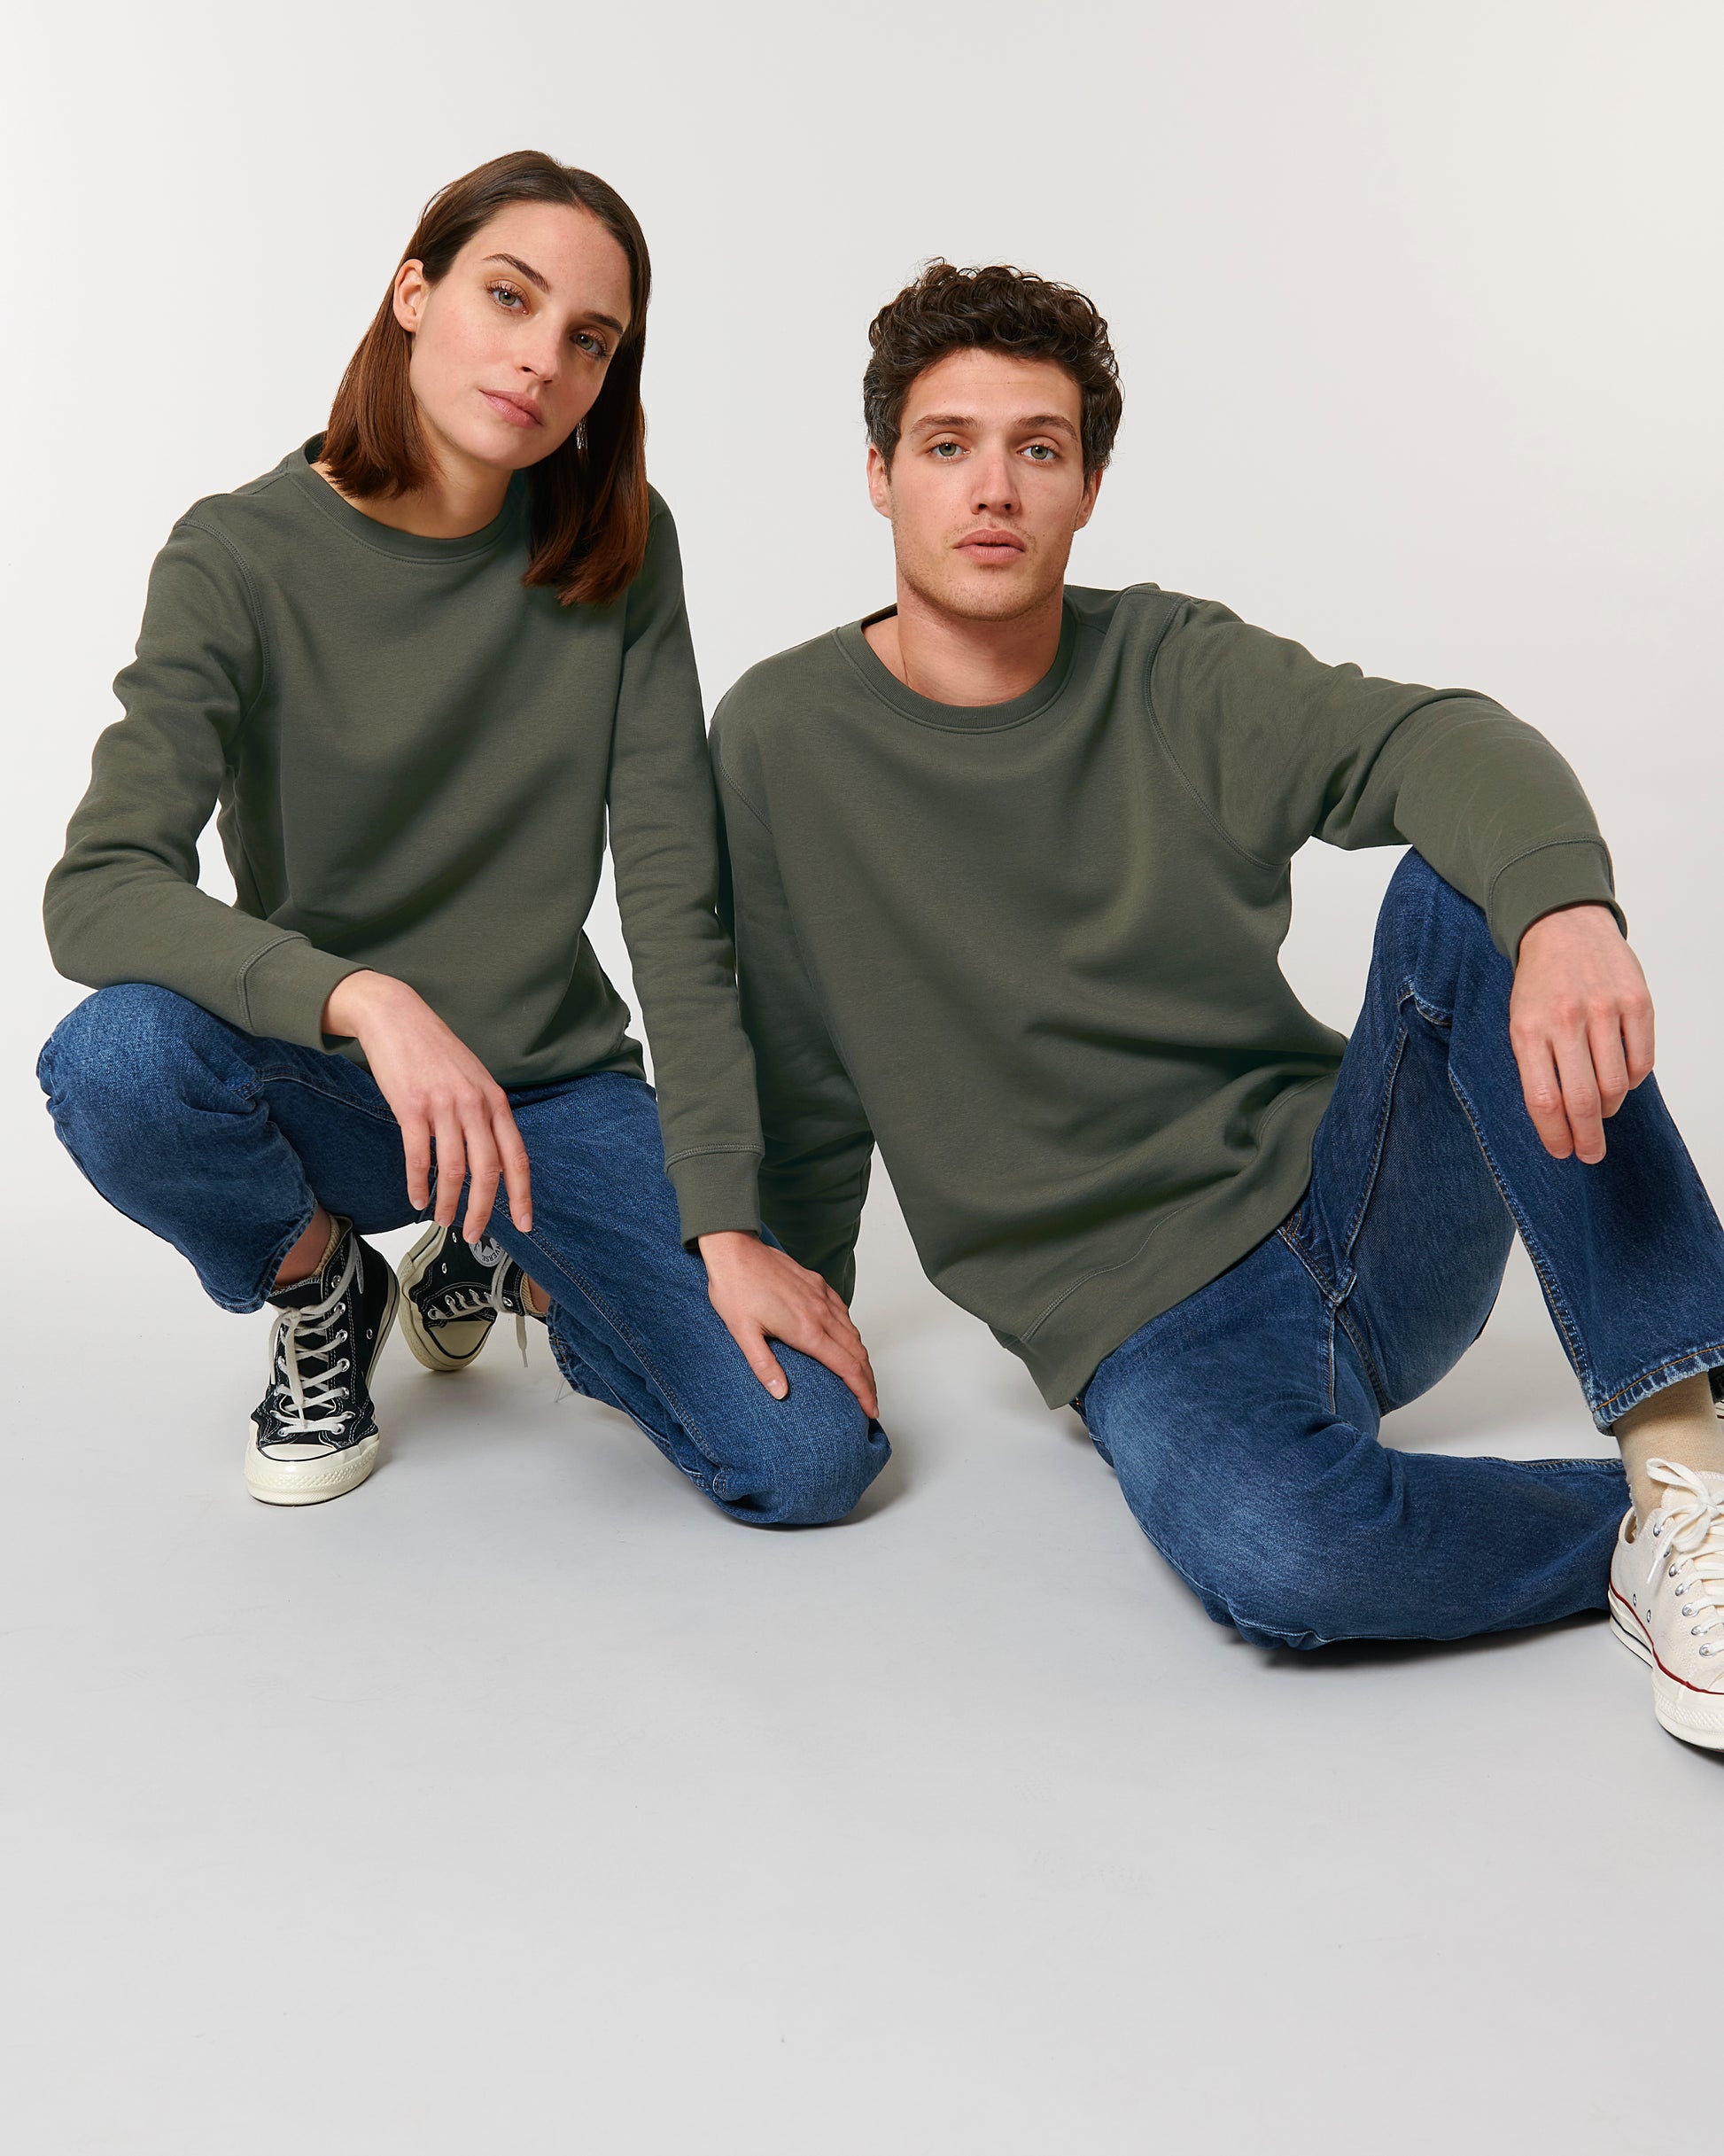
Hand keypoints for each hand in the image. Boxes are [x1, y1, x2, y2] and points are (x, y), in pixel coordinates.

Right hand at [322, 971, 531, 1238]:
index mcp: (495, 1100)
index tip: (523, 1223)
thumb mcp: (474, 1078)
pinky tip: (417, 1198)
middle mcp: (475, 1105)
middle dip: (483, 1210)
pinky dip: (418, 1184)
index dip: (521, 1194)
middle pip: (488, 1171)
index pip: (516, 1157)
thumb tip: (491, 1153)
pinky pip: (418, 1157)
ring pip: (454, 1170)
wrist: (397, 1016)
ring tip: (444, 1220)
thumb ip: (485, 1113)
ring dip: (449, 1203)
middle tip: (475, 1234)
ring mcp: (444, 1106)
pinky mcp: (412, 1108)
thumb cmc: (435, 1049)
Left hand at [696, 1230, 878, 1416]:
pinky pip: (844, 1313)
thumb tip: (780, 1393)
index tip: (871, 1409)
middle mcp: (821, 1313)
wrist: (735, 1251)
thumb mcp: (742, 1333)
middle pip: (858, 1353)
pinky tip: (846, 1340)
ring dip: (863, 1359)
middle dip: (869, 1381)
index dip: (863, 1392)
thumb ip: (763, 1365)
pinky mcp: (818, 1285)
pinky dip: (852, 1333)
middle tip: (871, 1403)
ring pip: (854, 1333)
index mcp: (806, 1330)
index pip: (847, 1367)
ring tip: (862, 1378)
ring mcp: (822, 1297)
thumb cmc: (735, 1289)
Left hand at [1509, 904, 1653, 1163]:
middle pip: (1582, 1100)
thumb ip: (1535, 1065)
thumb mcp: (1520, 1021)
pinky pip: (1642, 1061)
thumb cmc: (1540, 984)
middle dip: (1588, 1137)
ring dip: (1610, 1107)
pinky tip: (1621, 1078)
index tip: (1562, 1153)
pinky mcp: (1637, 1001)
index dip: (1554, 1135)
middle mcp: (1566, 1020)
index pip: (1543, 1100)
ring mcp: (1604, 1010)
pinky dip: (1633, 1080)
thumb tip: (1556, 1120)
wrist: (1563, 926)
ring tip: (1603, 1108)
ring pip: (1616, 1085)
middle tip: (1591, 1154)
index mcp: (1528, 1030)